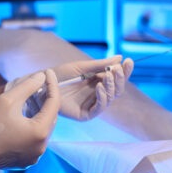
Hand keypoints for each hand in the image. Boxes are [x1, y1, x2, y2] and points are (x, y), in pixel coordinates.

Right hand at [0, 70, 59, 172]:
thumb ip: (28, 86)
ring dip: (40, 111)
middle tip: (39, 83)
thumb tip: (41, 76)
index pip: (54, 104)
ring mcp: (34, 155)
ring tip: (32, 95)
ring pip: (44, 127)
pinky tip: (25, 112)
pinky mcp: (26, 158)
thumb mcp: (8, 100)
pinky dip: (34, 124)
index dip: (52, 85)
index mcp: (39, 133)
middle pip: (51, 116)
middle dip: (46, 98)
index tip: (48, 72)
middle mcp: (41, 147)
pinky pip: (35, 138)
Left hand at [16, 55, 132, 121]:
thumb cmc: (59, 75)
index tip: (129, 61)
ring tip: (107, 76)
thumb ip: (100, 64)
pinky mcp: (85, 114)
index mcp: (98, 81)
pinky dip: (102, 98)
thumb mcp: (81, 67)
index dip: (124, 71)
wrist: (42, 85)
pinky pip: (98, 108)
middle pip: (117, 88)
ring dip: (111, 86)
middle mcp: (98, 93)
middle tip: (118, 69)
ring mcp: (92, 104)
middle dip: (120, 78)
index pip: (116, 77)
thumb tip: (120, 57)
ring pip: (110, 98)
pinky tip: (100, 87)